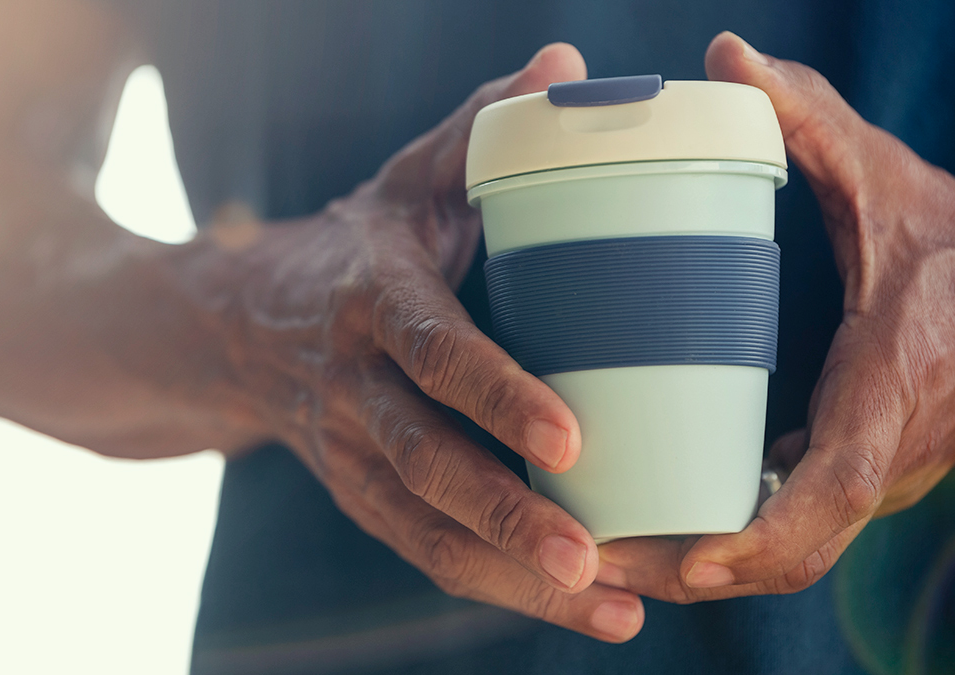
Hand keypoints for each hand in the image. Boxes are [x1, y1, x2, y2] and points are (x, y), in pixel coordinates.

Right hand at [203, 44, 645, 640]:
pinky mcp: (361, 496)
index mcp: (372, 300)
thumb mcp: (402, 182)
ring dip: (517, 575)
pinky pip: (427, 551)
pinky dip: (502, 585)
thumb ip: (478, 129)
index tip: (571, 438)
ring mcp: (352, 454)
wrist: (233, 328)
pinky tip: (582, 605)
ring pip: (428, 529)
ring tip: (614, 607)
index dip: (495, 395)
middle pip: (427, 465)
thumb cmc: (350, 247)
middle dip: (510, 517)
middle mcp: (355, 388)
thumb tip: (566, 67)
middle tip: (599, 559)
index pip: (433, 351)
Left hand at [596, 32, 954, 602]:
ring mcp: (872, 473)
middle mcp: (887, 450)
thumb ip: (810, 120)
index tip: (688, 557)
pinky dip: (718, 542)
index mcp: (892, 383)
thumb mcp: (884, 175)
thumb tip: (726, 56)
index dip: (764, 532)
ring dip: (693, 569)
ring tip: (594, 560)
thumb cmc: (948, 235)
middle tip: (591, 564)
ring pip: (785, 553)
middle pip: (792, 550)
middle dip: (693, 570)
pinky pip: (784, 528)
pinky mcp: (850, 470)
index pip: (837, 487)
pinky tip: (642, 530)